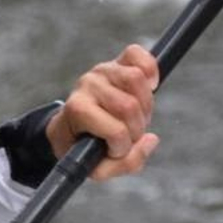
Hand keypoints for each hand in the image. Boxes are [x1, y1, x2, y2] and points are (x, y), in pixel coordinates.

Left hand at [45, 43, 160, 181]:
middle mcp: (87, 85)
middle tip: (129, 134)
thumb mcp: (98, 167)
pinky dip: (150, 70)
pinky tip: (149, 86)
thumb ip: (126, 163)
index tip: (115, 151)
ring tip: (136, 117)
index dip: (123, 147)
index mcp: (77, 110)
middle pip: (130, 106)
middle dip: (137, 128)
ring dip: (146, 106)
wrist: (70, 127)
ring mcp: (102, 70)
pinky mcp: (116, 60)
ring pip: (137, 80)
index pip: (116, 131)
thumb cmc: (84, 146)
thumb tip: (151, 139)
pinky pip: (138, 55)